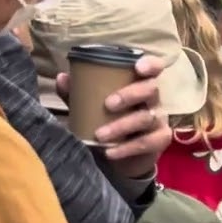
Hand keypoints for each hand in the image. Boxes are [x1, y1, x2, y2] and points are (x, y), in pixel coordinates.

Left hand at [57, 55, 172, 177]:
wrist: (119, 158)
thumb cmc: (106, 122)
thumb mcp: (90, 107)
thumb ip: (77, 93)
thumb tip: (62, 78)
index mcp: (139, 85)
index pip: (154, 68)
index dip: (151, 64)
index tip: (138, 67)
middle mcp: (153, 100)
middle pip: (151, 89)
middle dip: (130, 95)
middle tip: (108, 104)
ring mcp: (158, 121)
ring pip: (147, 118)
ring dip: (122, 125)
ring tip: (100, 135)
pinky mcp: (159, 141)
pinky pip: (147, 142)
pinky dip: (127, 148)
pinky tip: (110, 152)